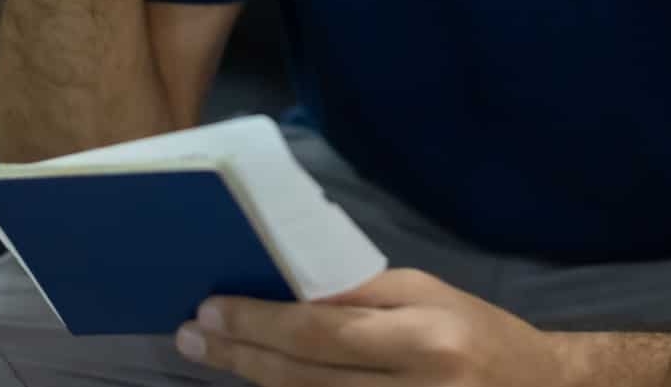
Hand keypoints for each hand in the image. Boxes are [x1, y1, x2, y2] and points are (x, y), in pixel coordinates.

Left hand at [176, 268, 583, 386]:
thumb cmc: (479, 334)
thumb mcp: (427, 297)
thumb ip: (359, 297)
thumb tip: (285, 292)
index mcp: (426, 340)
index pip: (323, 334)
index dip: (259, 323)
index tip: (211, 309)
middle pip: (306, 381)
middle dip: (241, 356)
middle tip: (191, 335)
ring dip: (257, 385)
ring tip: (215, 357)